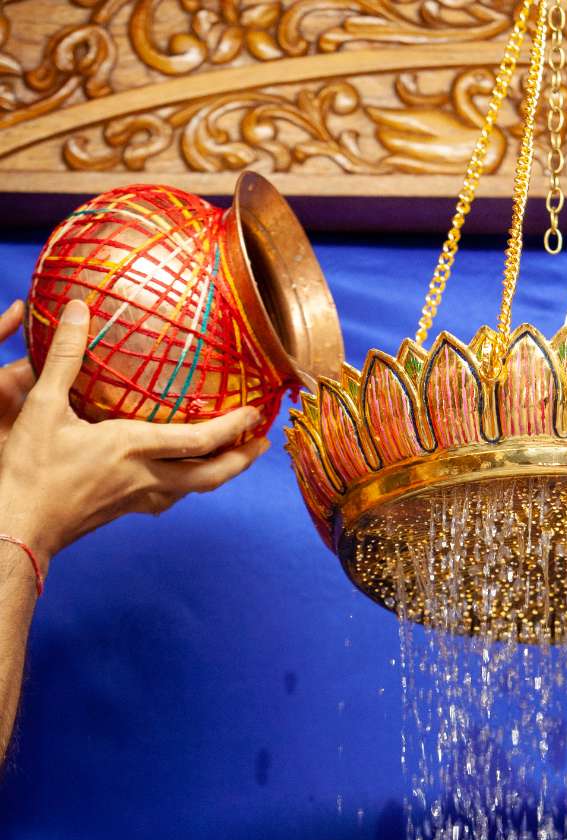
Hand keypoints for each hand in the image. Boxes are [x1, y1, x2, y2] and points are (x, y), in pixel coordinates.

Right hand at [0, 299, 266, 576]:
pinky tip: (184, 478)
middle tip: (264, 444)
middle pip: (211, 475)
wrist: (20, 525)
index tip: (257, 414)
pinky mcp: (126, 510)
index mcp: (131, 448)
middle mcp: (145, 477)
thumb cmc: (29, 469)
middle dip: (242, 460)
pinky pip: (171, 497)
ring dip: (220, 473)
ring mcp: (138, 499)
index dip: (233, 428)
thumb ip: (64, 356)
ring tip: (235, 456)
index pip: (199, 441)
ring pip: (194, 490)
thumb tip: (81, 309)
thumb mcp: (41, 405)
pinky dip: (190, 485)